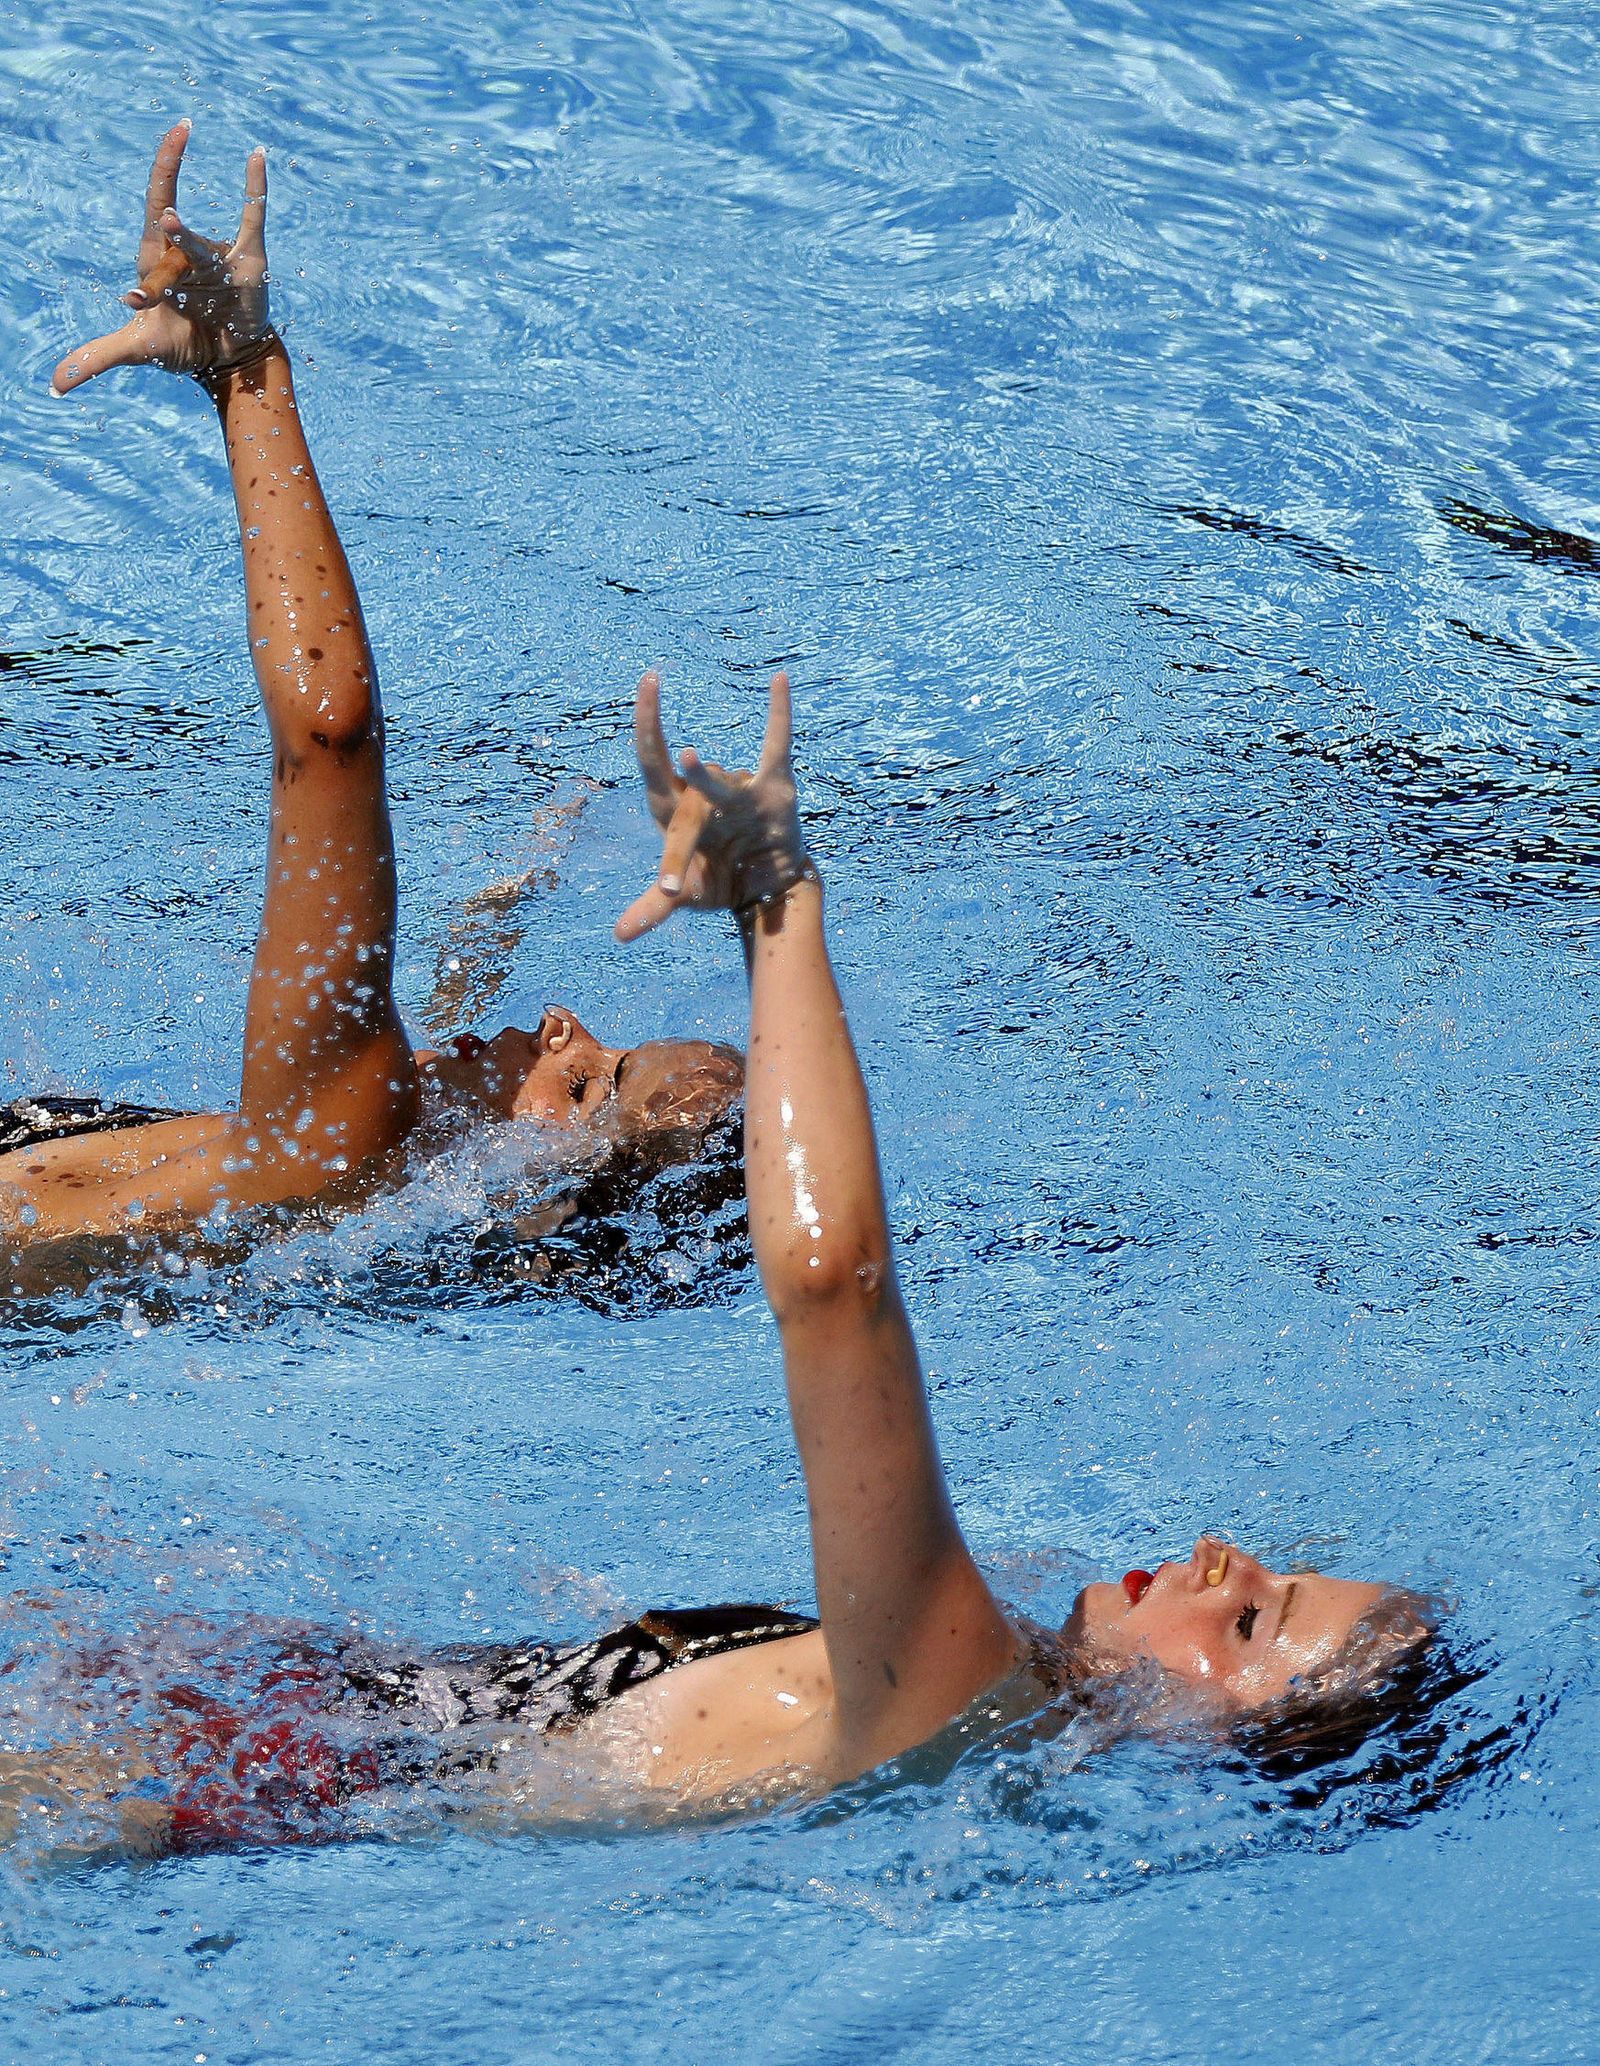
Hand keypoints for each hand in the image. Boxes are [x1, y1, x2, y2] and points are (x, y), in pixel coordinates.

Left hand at [51, 122, 270, 395]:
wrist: (227, 362)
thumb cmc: (183, 344)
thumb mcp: (137, 349)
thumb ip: (97, 358)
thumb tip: (55, 384)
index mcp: (158, 257)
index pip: (153, 206)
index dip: (157, 174)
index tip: (155, 183)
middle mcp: (186, 250)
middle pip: (167, 244)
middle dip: (157, 279)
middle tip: (144, 299)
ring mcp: (218, 255)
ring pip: (200, 246)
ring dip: (187, 241)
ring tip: (168, 226)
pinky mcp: (249, 265)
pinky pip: (254, 218)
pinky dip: (257, 188)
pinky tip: (257, 155)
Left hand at [614, 670, 807, 942]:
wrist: (764, 891)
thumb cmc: (718, 881)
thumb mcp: (686, 895)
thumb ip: (655, 908)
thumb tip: (620, 936)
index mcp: (674, 807)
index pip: (653, 759)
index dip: (647, 722)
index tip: (648, 682)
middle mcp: (702, 790)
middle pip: (683, 776)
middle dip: (667, 752)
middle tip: (657, 706)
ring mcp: (738, 787)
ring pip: (722, 783)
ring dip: (715, 797)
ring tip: (702, 783)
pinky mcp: (773, 789)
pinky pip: (778, 744)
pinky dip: (780, 712)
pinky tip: (781, 678)